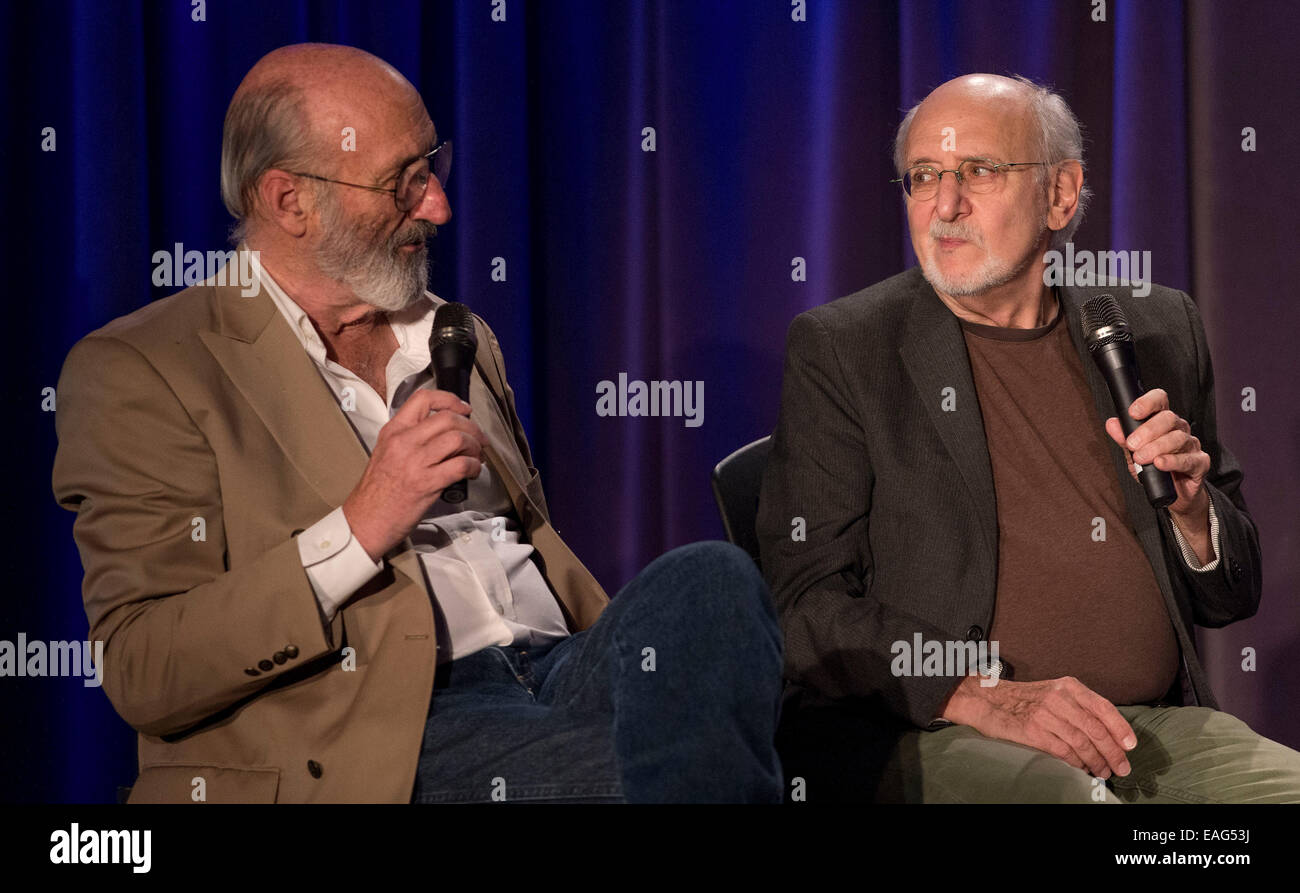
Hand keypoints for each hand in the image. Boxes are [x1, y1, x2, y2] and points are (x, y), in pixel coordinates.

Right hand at [342, 388, 486, 560]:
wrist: (365, 521)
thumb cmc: (377, 491)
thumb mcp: (387, 453)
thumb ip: (411, 438)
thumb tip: (446, 434)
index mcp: (393, 431)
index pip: (423, 399)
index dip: (450, 400)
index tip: (463, 409)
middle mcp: (404, 442)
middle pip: (448, 418)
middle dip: (471, 427)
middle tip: (479, 438)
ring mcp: (415, 462)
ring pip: (458, 439)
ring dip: (475, 446)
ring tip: (477, 456)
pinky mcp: (426, 483)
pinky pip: (461, 465)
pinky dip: (474, 466)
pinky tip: (473, 471)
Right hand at [940, 675, 1136, 777]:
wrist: (988, 700)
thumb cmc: (1025, 700)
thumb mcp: (1055, 692)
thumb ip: (1080, 706)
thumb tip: (1110, 732)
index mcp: (1068, 686)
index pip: (1103, 707)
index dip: (1120, 729)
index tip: (1130, 746)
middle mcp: (1059, 698)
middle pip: (1095, 729)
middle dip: (1113, 752)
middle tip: (1122, 767)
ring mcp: (1045, 714)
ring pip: (1082, 742)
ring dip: (1096, 761)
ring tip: (1103, 772)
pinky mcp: (1033, 731)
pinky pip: (1063, 751)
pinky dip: (1076, 763)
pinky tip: (1081, 768)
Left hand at [1104, 388, 1209, 518]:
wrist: (1173, 495)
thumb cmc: (1154, 470)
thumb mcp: (1133, 454)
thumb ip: (1123, 439)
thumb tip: (1112, 423)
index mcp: (1162, 422)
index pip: (1160, 401)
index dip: (1148, 402)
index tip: (1133, 412)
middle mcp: (1179, 429)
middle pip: (1168, 419)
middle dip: (1147, 430)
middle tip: (1132, 444)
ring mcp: (1191, 445)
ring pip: (1177, 438)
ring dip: (1156, 447)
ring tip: (1141, 458)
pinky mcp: (1200, 463)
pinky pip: (1188, 459)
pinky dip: (1172, 461)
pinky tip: (1160, 464)